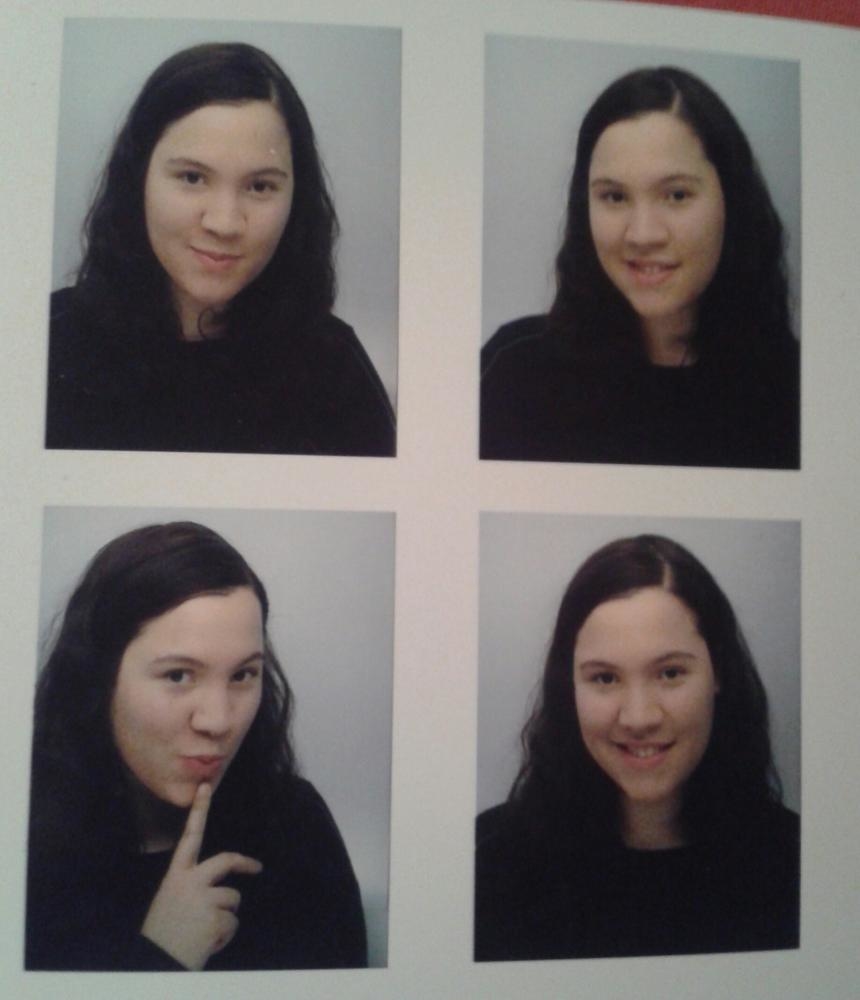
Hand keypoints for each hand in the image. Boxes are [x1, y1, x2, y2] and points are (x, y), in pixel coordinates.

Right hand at [140, 782, 261, 969]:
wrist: (154, 965)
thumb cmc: (161, 935)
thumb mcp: (169, 902)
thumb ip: (190, 888)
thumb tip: (215, 887)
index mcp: (175, 876)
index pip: (189, 836)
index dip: (200, 810)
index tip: (207, 786)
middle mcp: (191, 881)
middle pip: (226, 860)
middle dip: (244, 862)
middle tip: (256, 867)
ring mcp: (205, 898)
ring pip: (233, 899)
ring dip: (226, 917)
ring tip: (205, 932)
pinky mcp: (217, 918)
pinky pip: (232, 924)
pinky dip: (225, 936)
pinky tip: (207, 944)